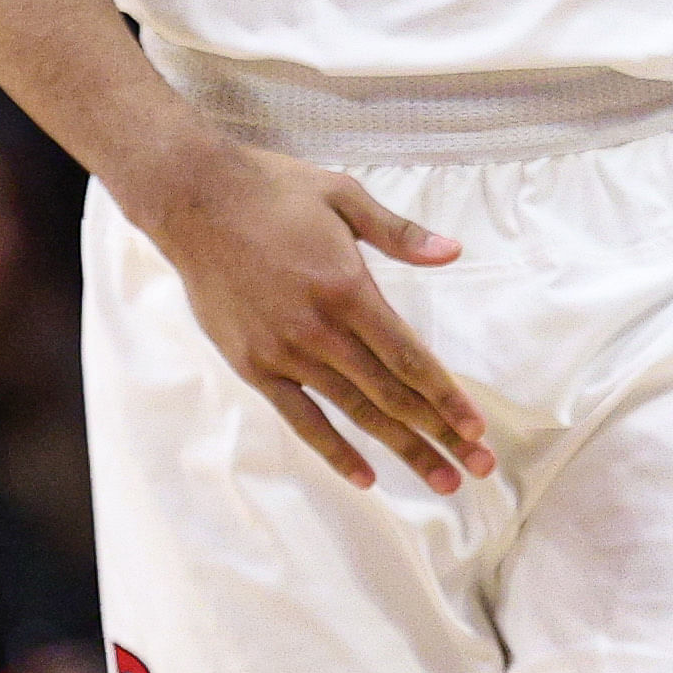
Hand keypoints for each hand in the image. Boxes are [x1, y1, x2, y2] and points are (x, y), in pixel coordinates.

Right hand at [130, 140, 490, 492]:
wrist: (194, 200)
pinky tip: (366, 477)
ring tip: (441, 481)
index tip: (477, 429)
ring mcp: (284, 353)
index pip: (410, 357)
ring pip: (355, 413)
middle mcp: (319, 330)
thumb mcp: (344, 196)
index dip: (447, 396)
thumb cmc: (274, 192)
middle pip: (392, 395)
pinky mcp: (253, 366)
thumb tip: (453, 252)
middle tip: (478, 469)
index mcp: (348, 289)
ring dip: (402, 449)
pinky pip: (301, 419)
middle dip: (440, 434)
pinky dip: (334, 451)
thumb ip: (400, 233)